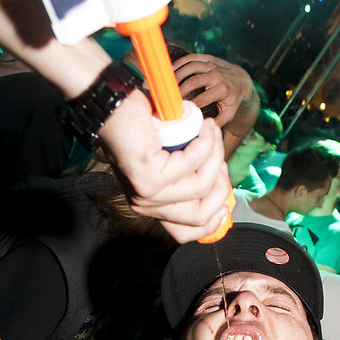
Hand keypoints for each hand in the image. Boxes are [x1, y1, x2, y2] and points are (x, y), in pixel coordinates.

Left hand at [100, 90, 231, 243]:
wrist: (113, 106)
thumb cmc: (144, 128)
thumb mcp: (171, 160)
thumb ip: (189, 177)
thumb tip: (220, 186)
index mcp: (151, 206)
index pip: (184, 233)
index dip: (212, 222)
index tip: (226, 203)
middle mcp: (146, 205)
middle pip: (200, 215)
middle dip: (221, 187)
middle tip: (220, 159)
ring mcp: (147, 193)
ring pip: (201, 186)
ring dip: (215, 155)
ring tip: (211, 132)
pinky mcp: (148, 176)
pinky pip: (192, 163)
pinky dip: (205, 142)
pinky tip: (204, 127)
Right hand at [172, 53, 255, 129]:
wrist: (242, 81)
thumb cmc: (233, 100)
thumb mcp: (229, 114)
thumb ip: (217, 123)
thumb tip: (202, 130)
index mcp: (222, 90)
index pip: (201, 99)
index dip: (188, 105)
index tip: (178, 110)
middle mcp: (217, 76)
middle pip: (194, 81)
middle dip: (180, 90)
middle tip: (170, 98)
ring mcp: (212, 65)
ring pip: (191, 67)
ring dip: (178, 75)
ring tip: (168, 85)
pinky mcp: (208, 58)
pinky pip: (192, 58)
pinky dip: (180, 62)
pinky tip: (172, 70)